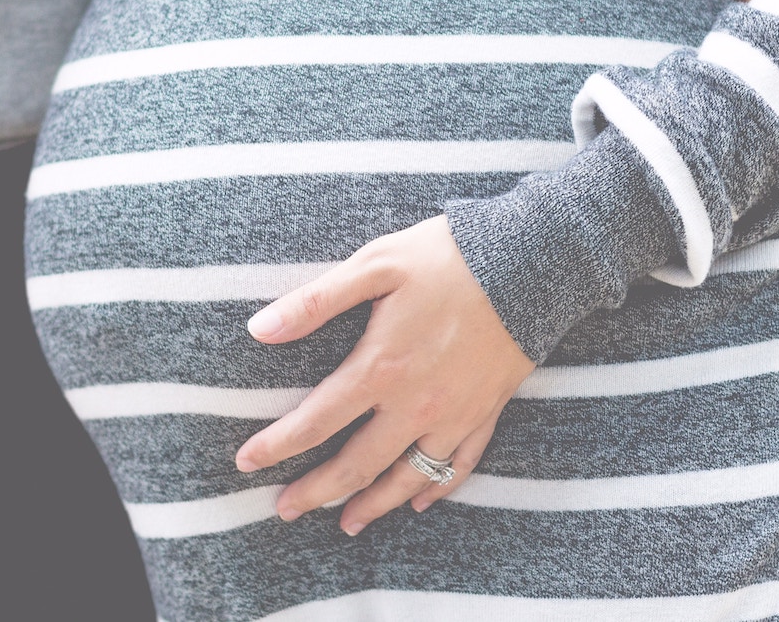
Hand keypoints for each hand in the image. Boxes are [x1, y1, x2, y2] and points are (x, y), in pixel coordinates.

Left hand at [234, 215, 535, 534]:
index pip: (316, 421)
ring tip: (346, 523)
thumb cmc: (448, 256)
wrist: (532, 261)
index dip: (277, 446)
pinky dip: (437, 489)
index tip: (246, 463)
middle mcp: (416, 404)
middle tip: (285, 509)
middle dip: (316, 492)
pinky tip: (419, 503)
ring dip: (373, 505)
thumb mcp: (376, 264)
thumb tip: (259, 329)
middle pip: (357, 465)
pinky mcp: (487, 411)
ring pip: (408, 478)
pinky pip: (459, 465)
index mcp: (381, 367)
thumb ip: (316, 301)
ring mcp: (455, 413)